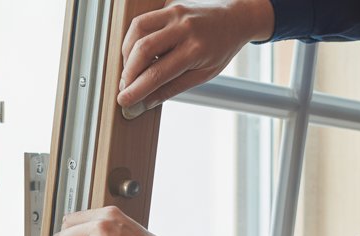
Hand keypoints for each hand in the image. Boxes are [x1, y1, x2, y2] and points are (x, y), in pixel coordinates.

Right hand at [117, 0, 274, 112]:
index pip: (157, 73)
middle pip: (143, 50)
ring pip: (137, 30)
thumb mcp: (203, 75)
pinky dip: (133, 38)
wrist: (235, 17)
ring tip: (129, 70)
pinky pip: (143, 20)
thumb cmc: (221, 48)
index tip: (124, 101)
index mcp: (195, 49)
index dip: (137, 89)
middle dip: (128, 73)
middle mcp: (184, 27)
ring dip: (126, 53)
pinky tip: (136, 53)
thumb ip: (172, 88)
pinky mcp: (169, 4)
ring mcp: (175, 12)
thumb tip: (145, 103)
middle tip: (124, 88)